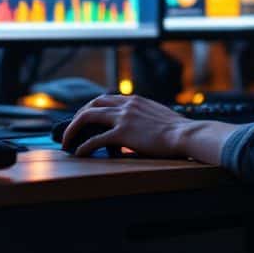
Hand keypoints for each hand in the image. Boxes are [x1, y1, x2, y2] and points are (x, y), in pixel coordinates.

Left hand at [60, 95, 236, 163]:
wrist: (186, 134)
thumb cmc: (178, 131)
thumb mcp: (158, 116)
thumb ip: (145, 117)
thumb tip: (139, 128)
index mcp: (134, 100)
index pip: (105, 99)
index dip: (91, 109)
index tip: (84, 119)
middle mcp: (126, 104)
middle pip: (92, 104)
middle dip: (77, 116)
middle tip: (71, 130)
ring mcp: (123, 117)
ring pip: (88, 117)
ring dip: (73, 129)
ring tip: (67, 142)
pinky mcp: (123, 133)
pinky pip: (96, 139)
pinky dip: (84, 146)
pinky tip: (79, 153)